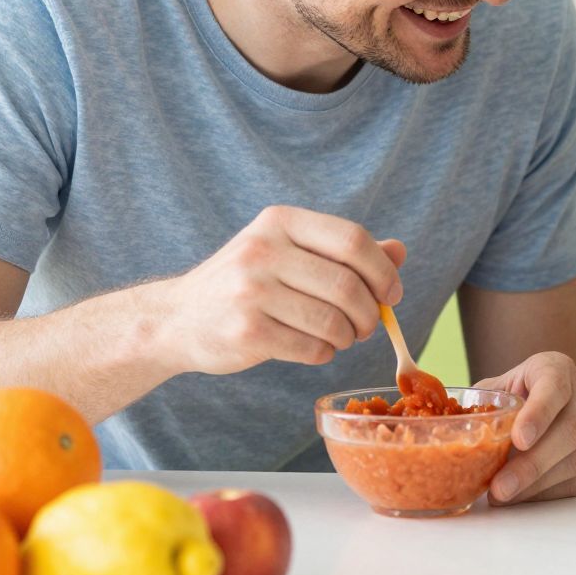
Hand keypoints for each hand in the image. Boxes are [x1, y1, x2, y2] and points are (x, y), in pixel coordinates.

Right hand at [152, 205, 404, 375]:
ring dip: (348, 336)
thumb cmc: (246, 284)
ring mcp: (250, 291)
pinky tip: (315, 348)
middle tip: (368, 326)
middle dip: (370, 312)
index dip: (383, 271)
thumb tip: (399, 251)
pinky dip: (325, 353)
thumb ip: (343, 252)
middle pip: (348, 284)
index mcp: (280, 221)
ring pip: (333, 320)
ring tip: (341, 337)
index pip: (352, 239)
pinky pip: (311, 348)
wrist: (176, 319)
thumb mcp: (290, 253)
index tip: (393, 294)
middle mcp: (263, 250)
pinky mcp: (245, 331)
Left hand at [476, 351, 575, 503]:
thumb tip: (435, 421)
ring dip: (539, 484)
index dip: (539, 413)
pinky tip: (526, 496)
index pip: (554, 386)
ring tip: (504, 496)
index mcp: (556, 367)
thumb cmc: (511, 402)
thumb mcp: (490, 394)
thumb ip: (472, 406)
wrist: (542, 408)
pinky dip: (553, 492)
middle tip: (500, 487)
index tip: (519, 440)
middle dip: (533, 464)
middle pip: (570, 430)